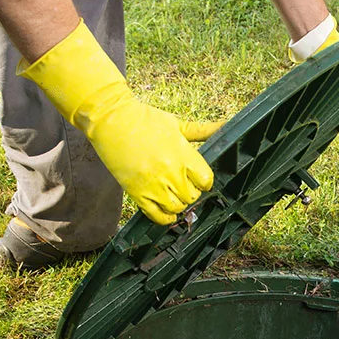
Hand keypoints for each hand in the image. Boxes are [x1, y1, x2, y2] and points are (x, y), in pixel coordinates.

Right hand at [20, 21, 219, 224]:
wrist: (112, 120)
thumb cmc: (145, 119)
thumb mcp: (177, 124)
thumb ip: (202, 130)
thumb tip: (226, 126)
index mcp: (183, 154)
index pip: (206, 180)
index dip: (204, 181)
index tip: (199, 178)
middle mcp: (171, 171)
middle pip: (192, 196)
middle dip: (191, 192)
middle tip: (184, 185)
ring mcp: (153, 184)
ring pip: (177, 208)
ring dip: (178, 204)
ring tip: (173, 195)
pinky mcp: (137, 192)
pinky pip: (156, 216)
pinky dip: (165, 218)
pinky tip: (167, 212)